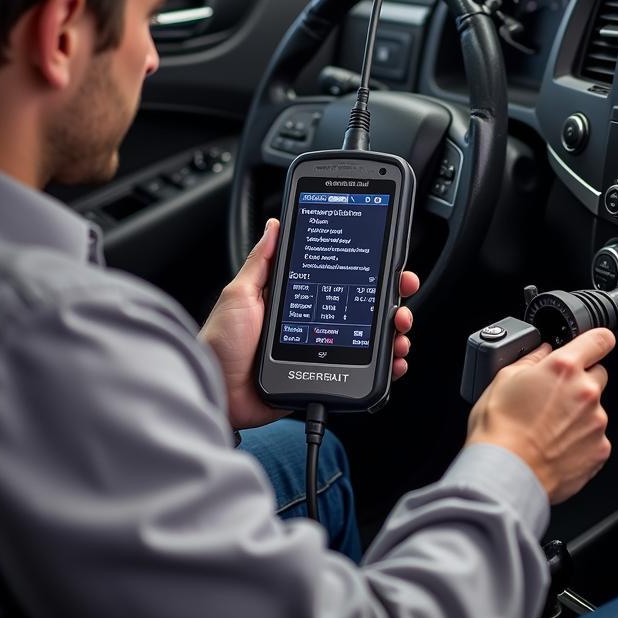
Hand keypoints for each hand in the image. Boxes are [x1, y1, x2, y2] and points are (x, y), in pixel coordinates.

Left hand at [199, 218, 419, 429]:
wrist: (217, 391)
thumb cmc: (221, 343)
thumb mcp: (239, 294)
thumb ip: (261, 262)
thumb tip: (275, 225)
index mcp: (297, 298)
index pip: (340, 279)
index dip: (368, 270)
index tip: (388, 264)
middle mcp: (314, 321)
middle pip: (363, 306)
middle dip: (390, 300)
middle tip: (400, 298)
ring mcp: (322, 349)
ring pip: (369, 337)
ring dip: (392, 332)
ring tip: (399, 330)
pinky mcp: (323, 374)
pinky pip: (360, 370)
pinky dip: (384, 366)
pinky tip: (394, 361)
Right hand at [465, 329, 614, 504]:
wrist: (505, 473)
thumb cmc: (499, 428)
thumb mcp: (504, 378)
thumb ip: (530, 359)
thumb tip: (542, 351)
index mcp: (563, 367)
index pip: (599, 339)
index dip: (596, 340)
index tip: (593, 345)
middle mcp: (586, 392)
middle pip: (598, 374)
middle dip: (581, 380)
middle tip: (554, 396)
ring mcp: (596, 422)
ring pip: (595, 408)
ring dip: (579, 413)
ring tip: (549, 427)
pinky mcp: (600, 450)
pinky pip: (595, 437)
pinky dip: (580, 439)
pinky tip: (556, 445)